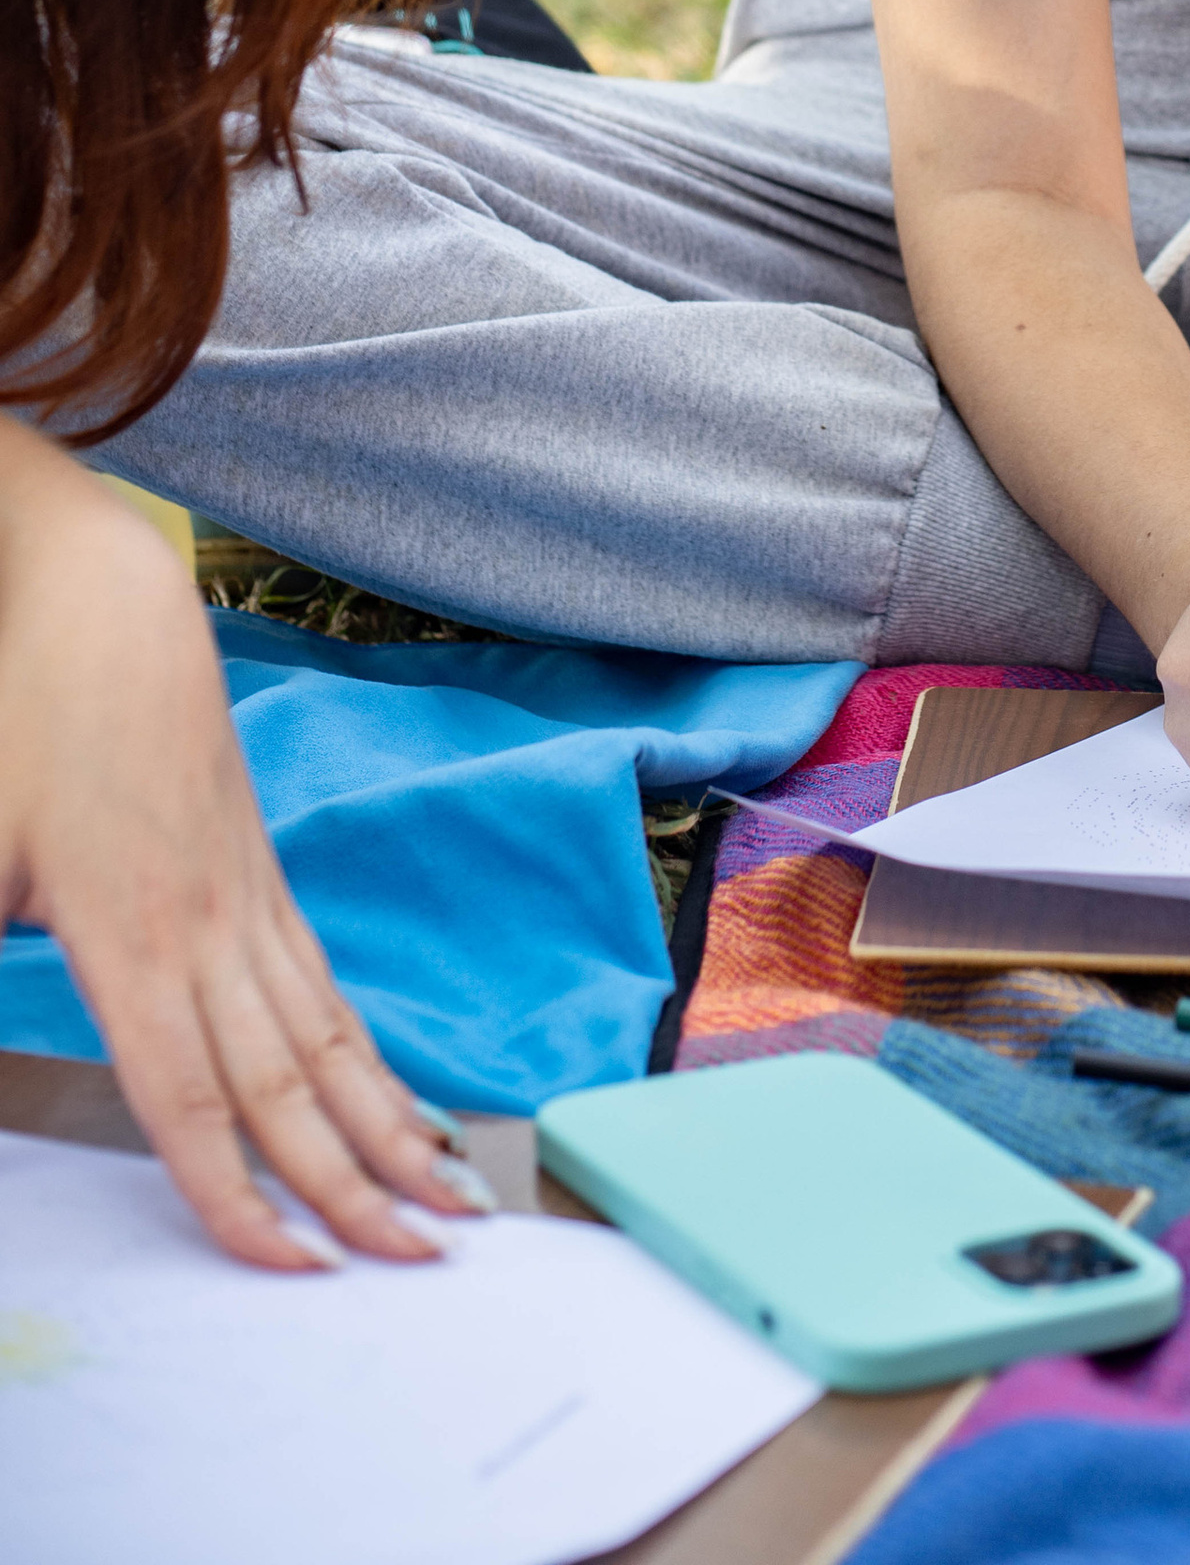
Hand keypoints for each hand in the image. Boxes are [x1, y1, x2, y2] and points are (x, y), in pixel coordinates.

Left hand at [0, 441, 496, 1266]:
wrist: (113, 613)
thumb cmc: (29, 725)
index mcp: (130, 940)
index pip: (191, 1101)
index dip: (239, 1194)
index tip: (292, 1267)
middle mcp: (209, 934)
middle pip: (290, 1087)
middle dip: (357, 1187)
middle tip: (425, 1265)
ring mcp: (249, 906)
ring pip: (331, 1041)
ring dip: (395, 1131)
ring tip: (455, 1202)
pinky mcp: (266, 884)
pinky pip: (328, 992)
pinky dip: (374, 1061)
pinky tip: (404, 1109)